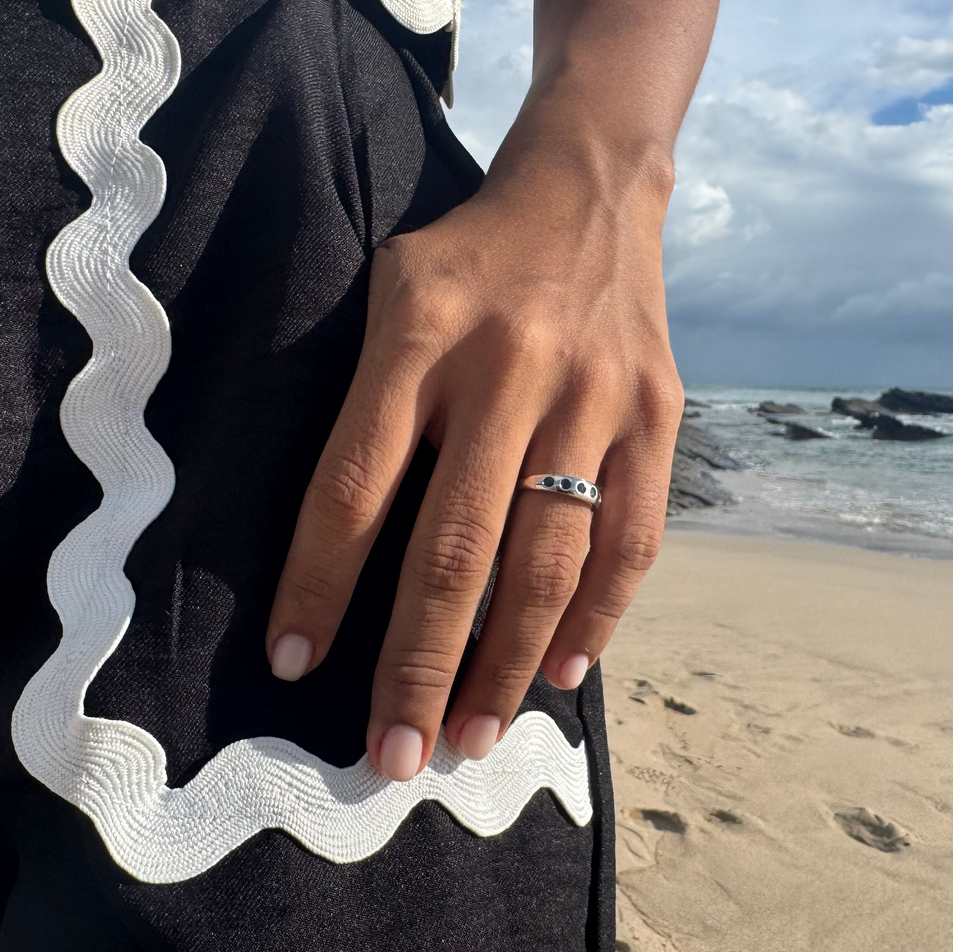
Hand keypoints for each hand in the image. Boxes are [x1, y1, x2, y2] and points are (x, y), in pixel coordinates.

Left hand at [262, 147, 682, 780]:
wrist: (588, 194)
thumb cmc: (466, 260)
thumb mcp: (387, 294)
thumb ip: (361, 405)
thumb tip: (328, 554)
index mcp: (420, 336)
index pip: (355, 485)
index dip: (321, 583)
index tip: (295, 663)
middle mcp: (509, 370)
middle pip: (455, 548)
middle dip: (420, 665)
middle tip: (393, 755)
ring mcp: (594, 398)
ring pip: (548, 561)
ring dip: (505, 663)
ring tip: (472, 737)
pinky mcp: (657, 417)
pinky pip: (631, 540)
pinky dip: (596, 618)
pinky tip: (558, 671)